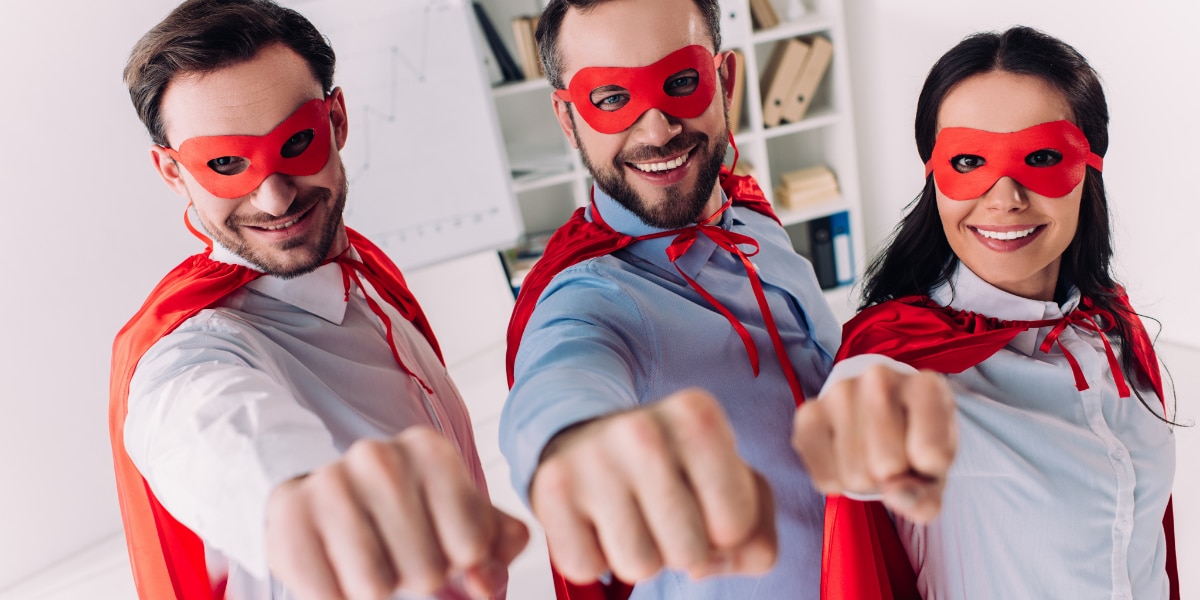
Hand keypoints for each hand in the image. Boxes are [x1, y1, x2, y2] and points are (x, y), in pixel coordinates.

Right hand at [264, 426, 529, 599]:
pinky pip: (328, 596)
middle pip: (426, 570)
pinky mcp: (288, 518)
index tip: (441, 545)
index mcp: (430, 451)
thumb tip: (486, 583)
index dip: (460, 562)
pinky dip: (337, 597)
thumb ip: (495, 543)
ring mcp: (329, 484)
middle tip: (399, 556)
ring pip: (375, 586)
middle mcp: (378, 457)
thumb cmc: (405, 512)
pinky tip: (336, 569)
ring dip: (378, 589)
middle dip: (417, 577)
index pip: (471, 545)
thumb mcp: (460, 518)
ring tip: (370, 561)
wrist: (325, 498)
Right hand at [530, 388, 775, 584]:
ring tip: (628, 514)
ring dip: (638, 555)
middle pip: (689, 553)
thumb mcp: (733, 485)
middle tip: (660, 509)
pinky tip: (594, 519)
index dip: (722, 530)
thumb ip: (756, 537)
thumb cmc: (673, 470)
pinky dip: (594, 557)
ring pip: (638, 567)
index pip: (735, 525)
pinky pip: (587, 567)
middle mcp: (642, 428)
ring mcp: (591, 456)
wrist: (586, 438)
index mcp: (698, 415)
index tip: (699, 498)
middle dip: (680, 547)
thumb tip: (704, 567)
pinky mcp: (549, 488)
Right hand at [792, 364, 956, 522]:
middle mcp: (880, 378)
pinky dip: (837, 481)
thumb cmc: (916, 442)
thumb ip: (927, 494)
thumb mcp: (936, 469)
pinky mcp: (809, 413)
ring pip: (855, 473)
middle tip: (893, 458)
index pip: (930, 456)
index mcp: (925, 386)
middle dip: (891, 478)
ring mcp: (840, 392)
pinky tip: (844, 458)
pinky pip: (825, 476)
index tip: (925, 455)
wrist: (884, 418)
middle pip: (887, 465)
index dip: (929, 472)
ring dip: (864, 481)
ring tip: (869, 456)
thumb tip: (896, 496)